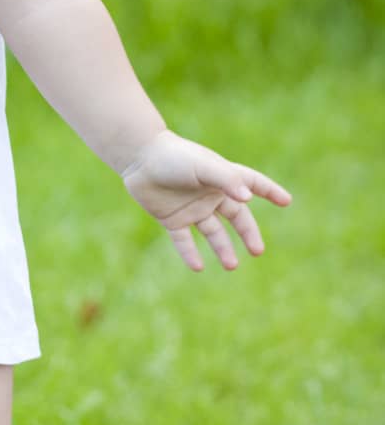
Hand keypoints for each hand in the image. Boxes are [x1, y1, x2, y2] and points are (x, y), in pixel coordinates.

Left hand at [120, 129, 292, 271]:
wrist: (138, 158)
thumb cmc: (174, 157)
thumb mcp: (203, 166)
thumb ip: (226, 180)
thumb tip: (249, 199)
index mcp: (221, 177)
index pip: (252, 183)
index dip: (269, 191)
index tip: (286, 201)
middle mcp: (209, 194)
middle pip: (236, 217)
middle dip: (248, 234)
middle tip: (257, 251)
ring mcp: (191, 208)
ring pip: (213, 233)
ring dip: (223, 249)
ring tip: (231, 265)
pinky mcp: (172, 219)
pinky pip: (184, 241)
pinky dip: (191, 254)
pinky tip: (198, 267)